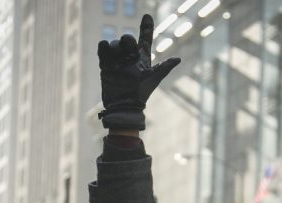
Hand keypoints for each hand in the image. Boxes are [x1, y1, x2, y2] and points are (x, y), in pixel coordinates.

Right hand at [97, 14, 180, 130]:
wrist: (124, 106)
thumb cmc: (141, 94)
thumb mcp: (153, 79)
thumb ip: (164, 68)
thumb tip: (178, 59)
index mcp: (142, 58)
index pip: (145, 39)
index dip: (146, 27)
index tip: (147, 16)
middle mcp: (130, 57)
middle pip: (127, 40)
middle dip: (127, 40)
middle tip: (128, 47)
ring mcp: (117, 61)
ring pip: (115, 44)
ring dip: (116, 46)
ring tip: (117, 57)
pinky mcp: (106, 65)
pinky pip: (103, 50)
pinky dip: (103, 47)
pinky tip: (105, 47)